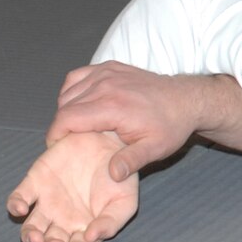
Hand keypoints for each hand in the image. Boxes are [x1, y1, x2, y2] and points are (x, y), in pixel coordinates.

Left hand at [7, 131, 139, 241]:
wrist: (109, 142)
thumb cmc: (120, 176)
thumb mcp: (125, 200)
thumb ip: (112, 221)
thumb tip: (92, 237)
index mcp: (86, 228)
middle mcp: (63, 220)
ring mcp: (47, 203)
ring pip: (31, 229)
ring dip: (30, 237)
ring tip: (36, 237)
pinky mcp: (35, 183)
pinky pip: (19, 199)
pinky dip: (15, 205)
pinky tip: (21, 208)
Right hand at [50, 61, 205, 182]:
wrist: (186, 100)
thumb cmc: (170, 126)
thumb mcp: (155, 148)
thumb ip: (131, 161)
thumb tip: (112, 175)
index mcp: (113, 107)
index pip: (66, 118)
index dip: (55, 135)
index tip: (57, 148)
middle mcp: (106, 85)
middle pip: (64, 105)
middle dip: (61, 125)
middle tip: (70, 142)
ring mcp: (107, 73)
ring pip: (68, 90)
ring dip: (66, 108)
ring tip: (77, 126)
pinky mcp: (109, 66)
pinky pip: (78, 76)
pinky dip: (72, 89)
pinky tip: (81, 104)